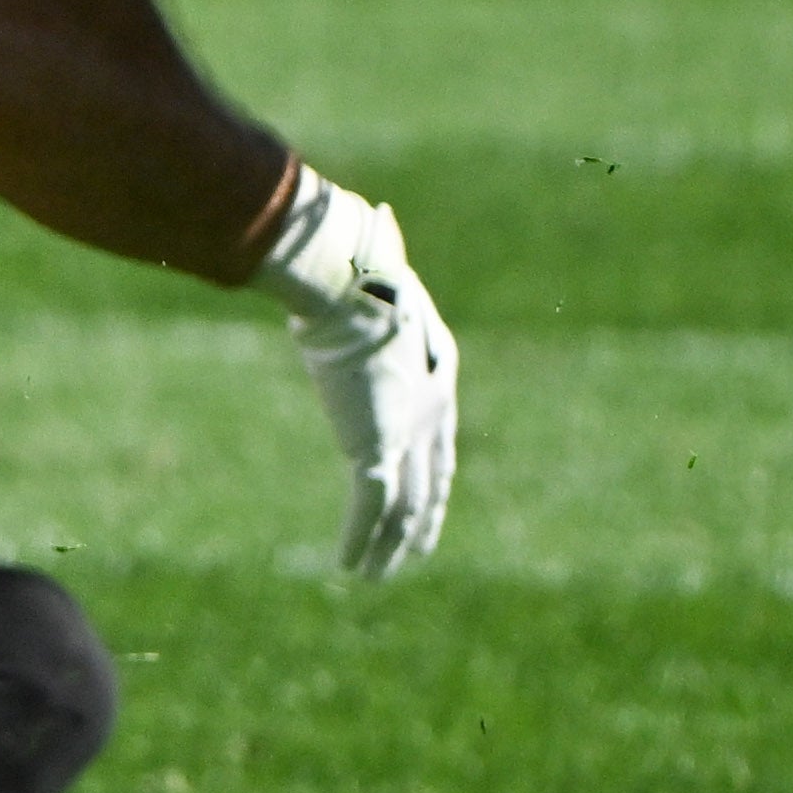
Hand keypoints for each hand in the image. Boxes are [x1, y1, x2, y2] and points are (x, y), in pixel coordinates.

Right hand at [250, 175, 456, 576]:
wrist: (356, 288)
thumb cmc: (363, 269)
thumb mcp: (380, 268)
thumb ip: (382, 255)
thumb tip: (374, 217)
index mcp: (438, 378)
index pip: (441, 443)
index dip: (436, 480)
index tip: (429, 505)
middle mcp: (431, 415)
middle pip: (432, 484)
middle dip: (423, 524)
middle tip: (415, 554)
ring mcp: (406, 436)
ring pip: (405, 509)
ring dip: (389, 548)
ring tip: (376, 575)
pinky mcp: (377, 449)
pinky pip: (371, 511)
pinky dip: (361, 542)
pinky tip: (351, 567)